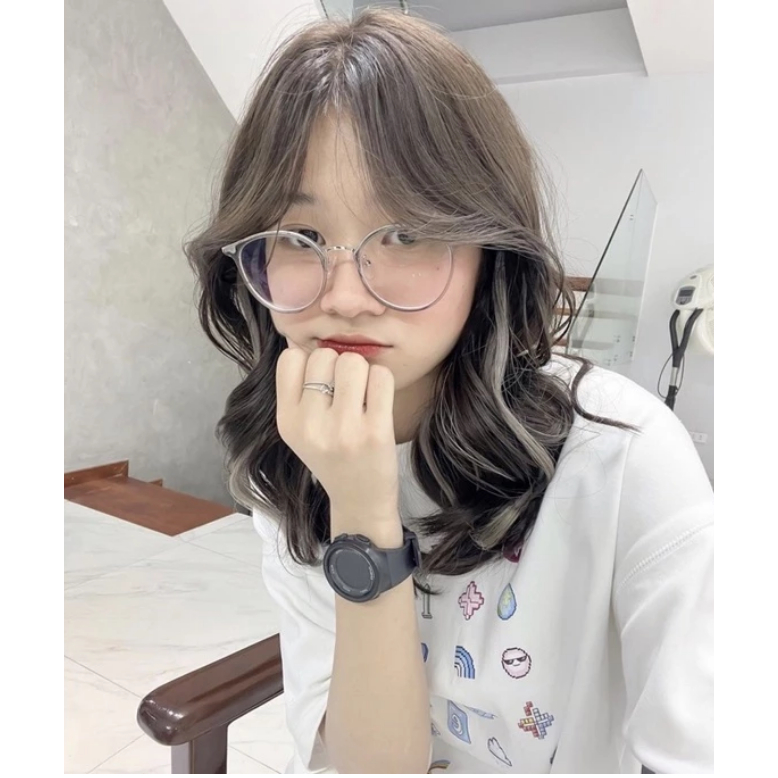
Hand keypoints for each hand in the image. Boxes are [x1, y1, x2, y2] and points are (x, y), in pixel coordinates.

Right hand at [275, 346, 399, 523]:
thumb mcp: (300, 429)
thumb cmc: (332, 457)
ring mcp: (344, 429)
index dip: (311, 362)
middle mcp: (311, 425)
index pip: (291, 358)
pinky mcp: (376, 431)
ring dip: (363, 372)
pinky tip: (377, 402)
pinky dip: (382, 382)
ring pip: (353, 362)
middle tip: (346, 392)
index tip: (322, 381)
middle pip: (325, 355)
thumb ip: (297, 389)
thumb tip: (303, 338)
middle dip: (339, 366)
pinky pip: (381, 377)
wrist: (360, 502)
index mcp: (287, 421)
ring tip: (361, 396)